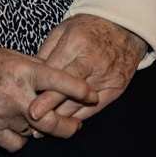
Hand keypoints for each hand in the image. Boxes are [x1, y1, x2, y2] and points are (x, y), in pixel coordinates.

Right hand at [0, 43, 95, 152]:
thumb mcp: (10, 54)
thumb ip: (35, 67)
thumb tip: (60, 78)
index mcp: (22, 71)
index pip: (60, 81)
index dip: (80, 90)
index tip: (92, 95)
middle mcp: (15, 94)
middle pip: (53, 121)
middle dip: (69, 126)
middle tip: (74, 125)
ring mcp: (2, 114)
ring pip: (36, 133)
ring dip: (40, 129)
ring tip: (38, 120)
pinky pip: (17, 144)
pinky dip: (21, 138)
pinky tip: (18, 128)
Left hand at [28, 14, 148, 123]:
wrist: (124, 27)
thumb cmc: (87, 27)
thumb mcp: (63, 30)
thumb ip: (47, 51)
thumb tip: (31, 73)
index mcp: (76, 45)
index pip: (57, 74)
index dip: (44, 94)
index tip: (32, 110)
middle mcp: (92, 63)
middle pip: (69, 93)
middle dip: (51, 109)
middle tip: (33, 124)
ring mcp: (106, 77)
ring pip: (81, 104)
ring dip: (62, 117)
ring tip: (43, 129)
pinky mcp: (116, 88)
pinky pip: (96, 108)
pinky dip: (79, 116)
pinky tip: (65, 122)